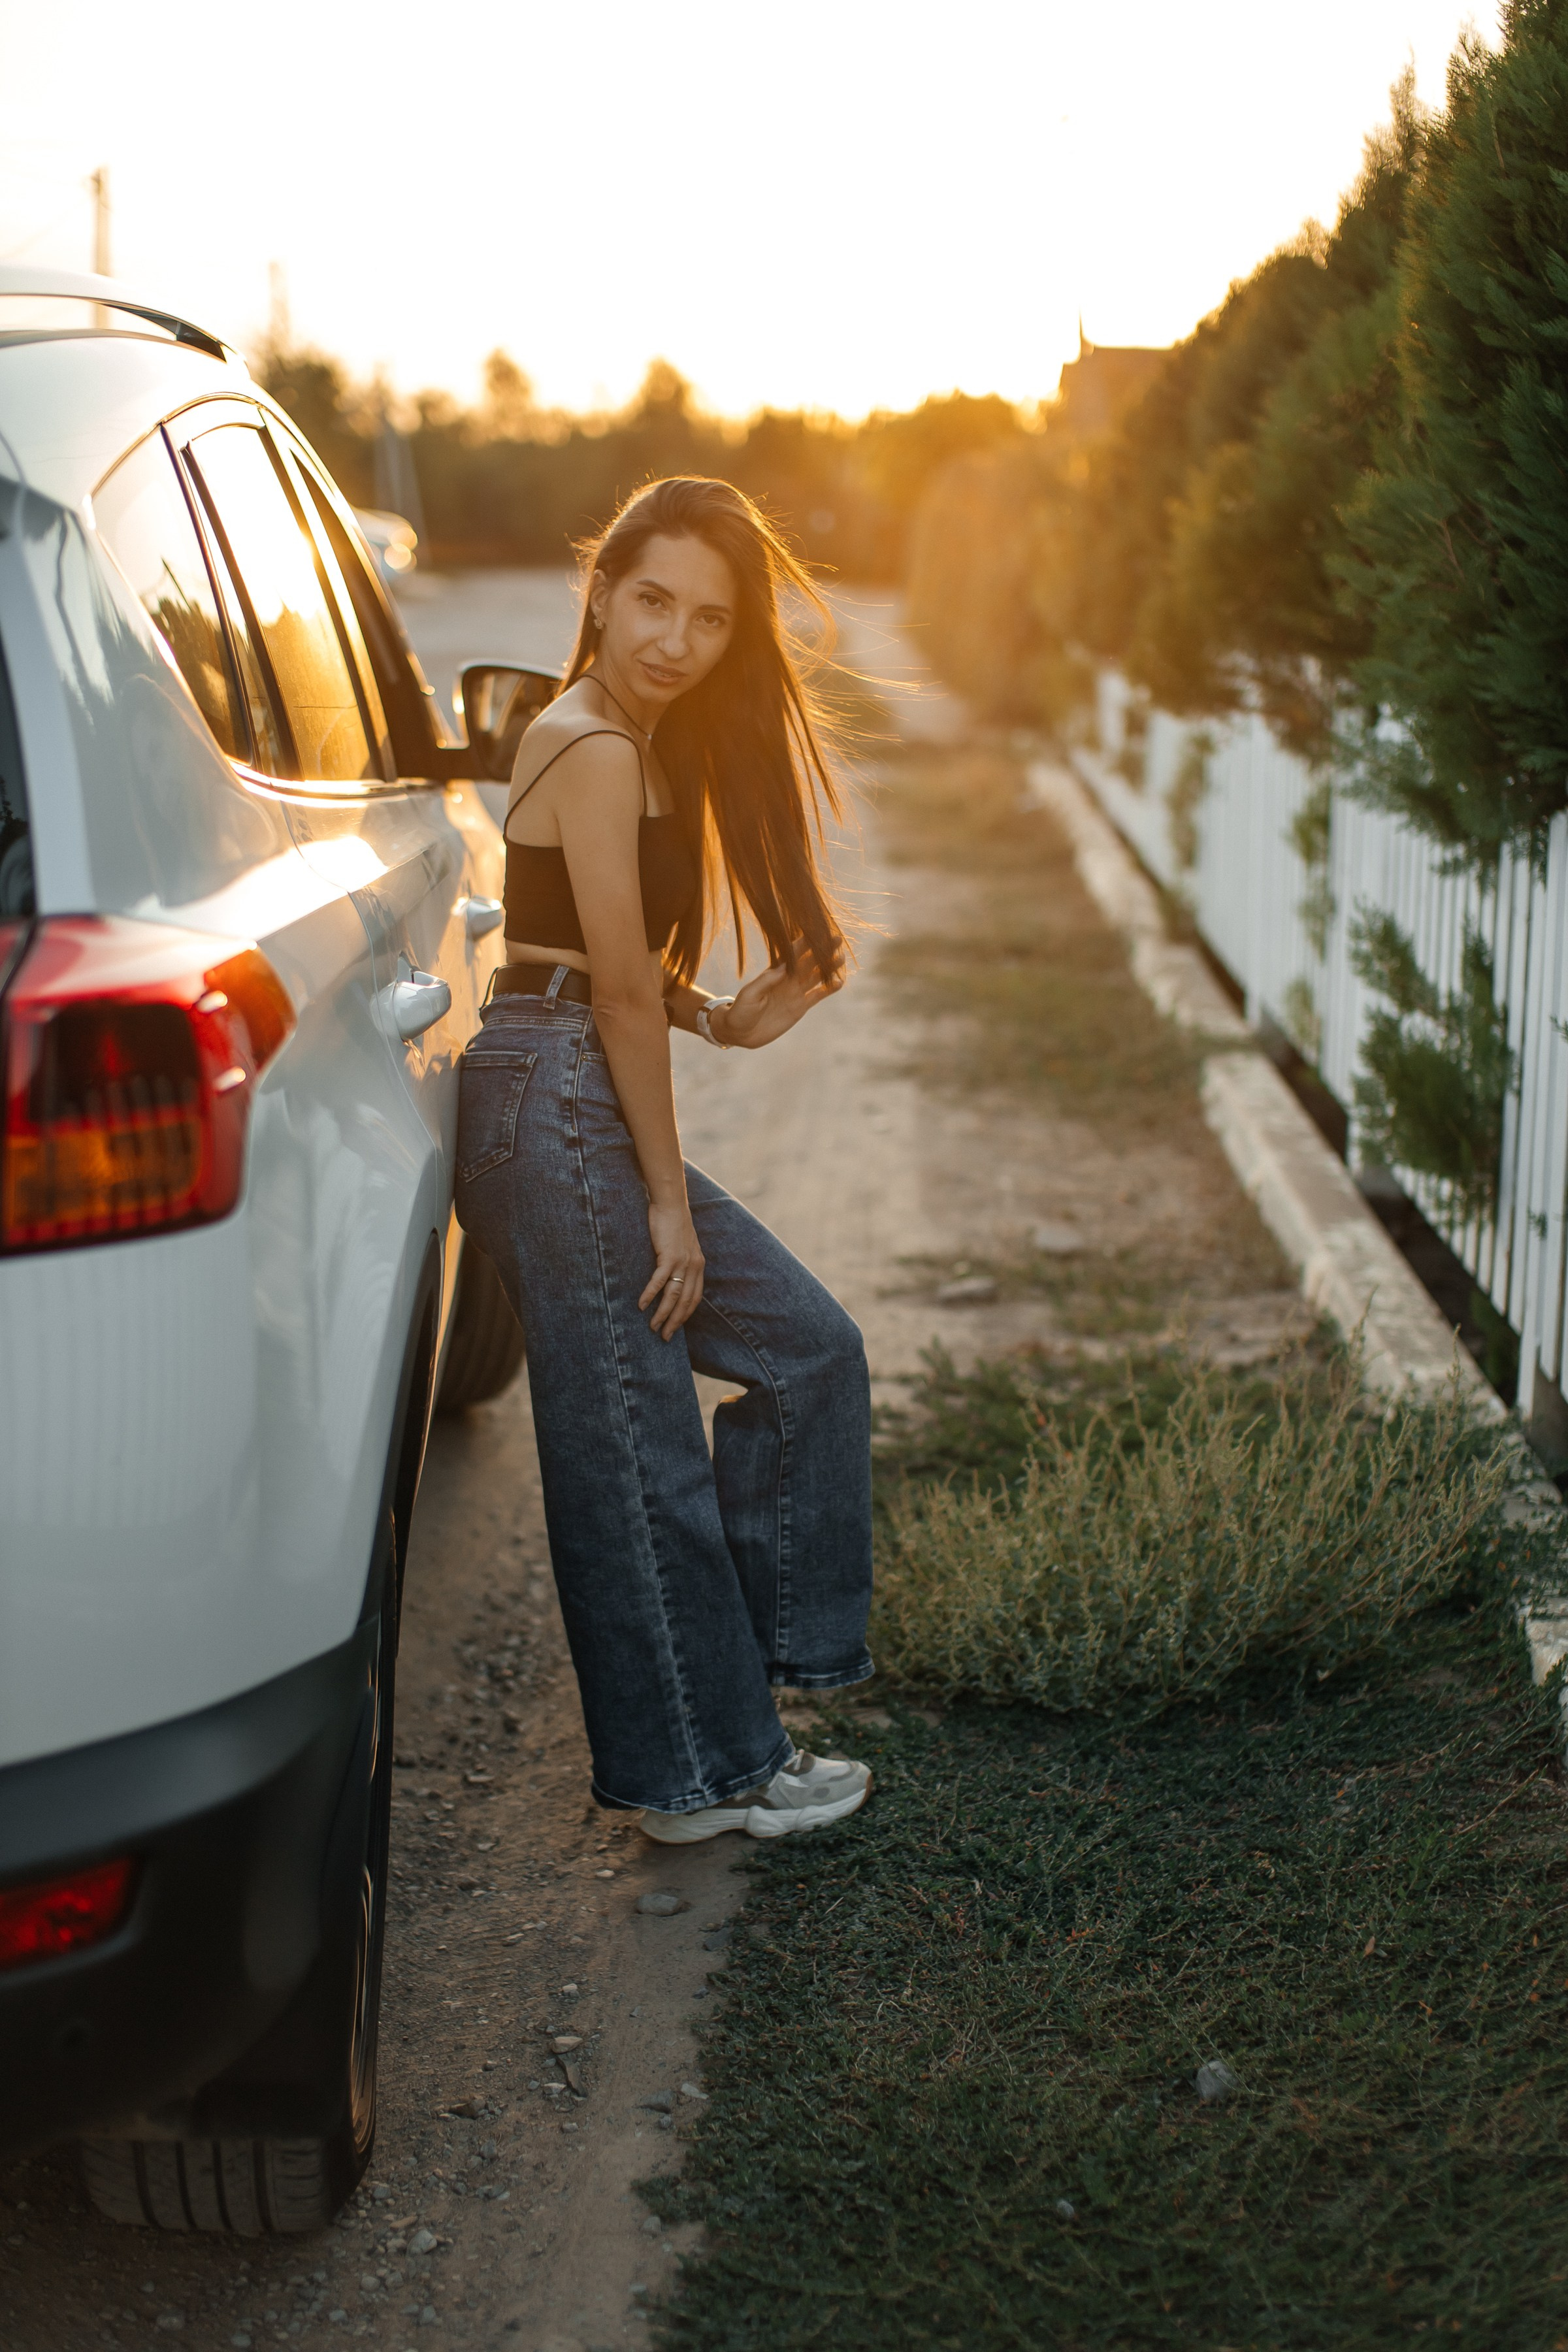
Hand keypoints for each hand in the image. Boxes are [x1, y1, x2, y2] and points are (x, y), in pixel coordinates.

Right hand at [640, 1199, 703, 1337]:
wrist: (671, 1204)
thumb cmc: (673, 1224)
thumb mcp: (683, 1246)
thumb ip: (681, 1263)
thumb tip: (671, 1279)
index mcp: (699, 1266)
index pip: (695, 1298)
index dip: (685, 1315)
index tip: (676, 1327)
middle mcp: (694, 1266)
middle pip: (685, 1302)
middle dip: (676, 1322)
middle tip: (665, 1337)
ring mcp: (683, 1262)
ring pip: (673, 1295)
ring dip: (663, 1314)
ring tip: (653, 1327)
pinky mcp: (669, 1256)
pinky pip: (659, 1281)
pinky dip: (651, 1295)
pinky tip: (642, 1305)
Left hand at [716, 940, 843, 1049]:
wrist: (741, 1033)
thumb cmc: (741, 1010)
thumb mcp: (750, 994)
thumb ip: (766, 981)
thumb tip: (784, 967)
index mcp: (775, 972)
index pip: (792, 954)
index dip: (804, 943)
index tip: (816, 932)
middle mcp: (788, 979)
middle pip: (809, 961)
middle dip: (822, 950)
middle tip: (836, 939)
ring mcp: (795, 992)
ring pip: (816, 976)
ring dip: (828, 967)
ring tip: (840, 957)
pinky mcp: (800, 1007)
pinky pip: (817, 996)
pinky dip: (828, 989)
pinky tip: (839, 982)